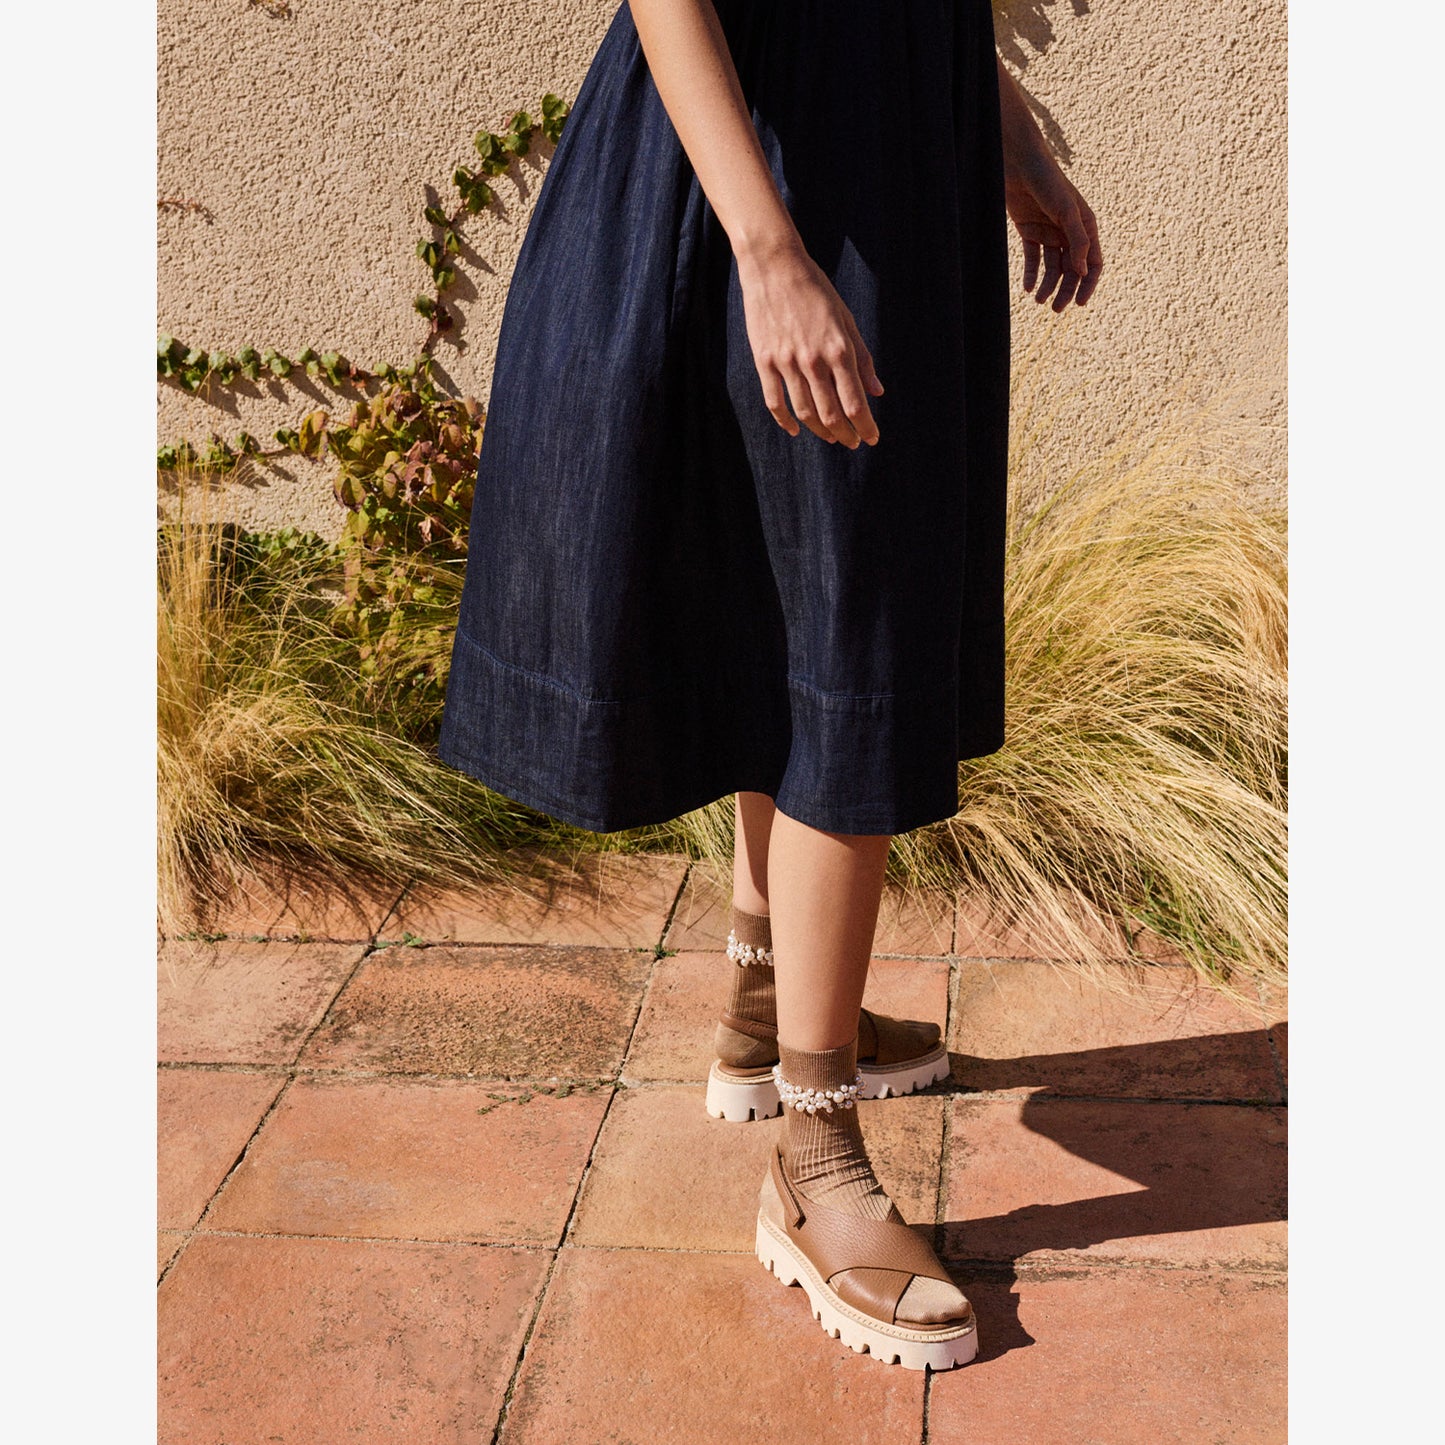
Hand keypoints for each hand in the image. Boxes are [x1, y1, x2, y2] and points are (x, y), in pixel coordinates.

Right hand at [736, 240, 883, 446]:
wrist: (775, 266)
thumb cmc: (816, 290)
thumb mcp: (846, 320)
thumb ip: (862, 358)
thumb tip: (876, 391)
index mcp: (839, 350)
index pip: (855, 403)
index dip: (866, 426)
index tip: (872, 438)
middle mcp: (814, 360)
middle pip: (832, 414)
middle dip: (845, 434)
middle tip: (853, 442)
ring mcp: (787, 363)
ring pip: (805, 412)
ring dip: (821, 431)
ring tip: (831, 437)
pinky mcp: (765, 361)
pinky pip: (775, 402)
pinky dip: (786, 422)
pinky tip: (797, 430)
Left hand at [1005, 153, 1102, 310]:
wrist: (1019, 163)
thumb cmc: (1047, 182)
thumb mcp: (1066, 212)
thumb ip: (1077, 241)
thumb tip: (1084, 272)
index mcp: (1086, 226)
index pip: (1093, 262)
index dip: (1088, 284)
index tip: (1079, 304)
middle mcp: (1069, 231)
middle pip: (1072, 269)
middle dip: (1065, 290)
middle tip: (1055, 309)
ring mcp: (1049, 231)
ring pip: (1052, 267)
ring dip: (1047, 286)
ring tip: (1038, 300)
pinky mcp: (1029, 231)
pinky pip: (1033, 259)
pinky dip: (1031, 274)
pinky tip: (1027, 287)